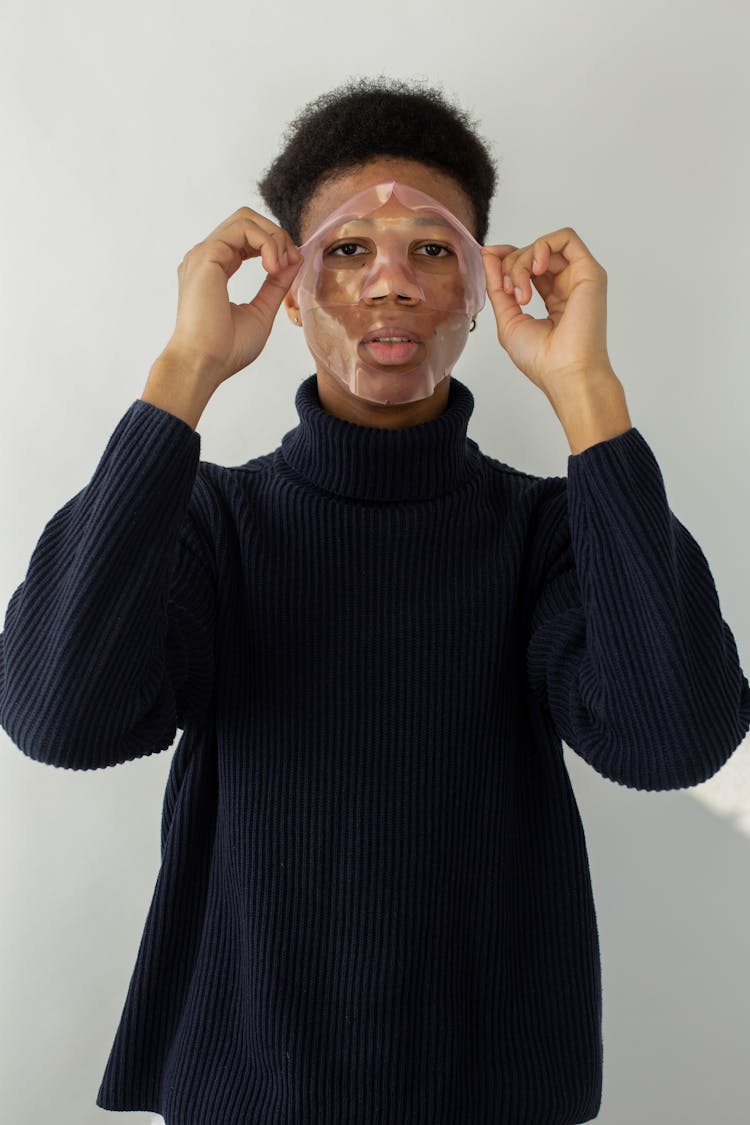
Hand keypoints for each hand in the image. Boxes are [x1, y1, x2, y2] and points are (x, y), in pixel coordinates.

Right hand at [167, 207, 302, 388]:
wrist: (204, 363)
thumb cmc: (226, 349)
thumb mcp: (261, 311)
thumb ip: (275, 285)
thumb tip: (294, 260)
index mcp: (216, 270)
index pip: (247, 238)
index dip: (275, 246)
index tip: (290, 269)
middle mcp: (207, 258)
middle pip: (246, 220)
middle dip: (276, 235)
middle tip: (289, 263)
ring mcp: (204, 254)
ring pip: (246, 218)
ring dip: (274, 237)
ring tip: (281, 266)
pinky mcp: (207, 255)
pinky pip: (243, 228)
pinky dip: (267, 242)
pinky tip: (272, 267)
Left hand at [480, 228, 614, 396]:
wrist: (564, 373)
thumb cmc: (541, 358)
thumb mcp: (507, 318)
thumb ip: (498, 285)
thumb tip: (488, 254)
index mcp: (552, 297)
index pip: (528, 264)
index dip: (507, 257)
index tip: (489, 258)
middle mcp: (567, 285)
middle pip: (532, 253)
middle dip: (510, 266)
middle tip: (510, 294)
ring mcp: (579, 277)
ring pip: (544, 246)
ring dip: (523, 261)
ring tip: (521, 293)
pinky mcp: (590, 272)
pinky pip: (566, 238)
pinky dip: (543, 245)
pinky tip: (535, 269)